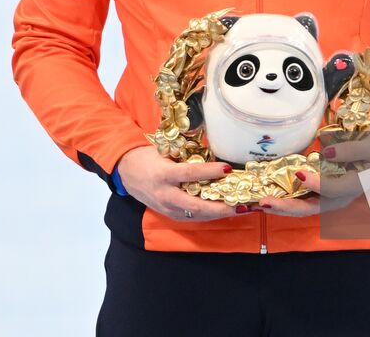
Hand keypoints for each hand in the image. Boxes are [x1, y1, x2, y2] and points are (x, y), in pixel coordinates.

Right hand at [114, 146, 253, 219]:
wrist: (126, 173)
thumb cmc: (147, 158)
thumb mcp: (164, 152)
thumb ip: (185, 157)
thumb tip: (213, 155)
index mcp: (163, 175)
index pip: (190, 174)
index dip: (210, 171)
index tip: (228, 168)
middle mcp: (165, 195)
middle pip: (197, 205)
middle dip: (222, 207)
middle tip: (243, 204)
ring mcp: (167, 208)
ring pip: (198, 215)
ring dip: (220, 213)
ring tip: (241, 209)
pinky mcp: (170, 215)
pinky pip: (193, 217)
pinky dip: (210, 215)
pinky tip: (225, 210)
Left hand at [257, 134, 369, 217]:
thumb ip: (350, 150)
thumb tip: (326, 153)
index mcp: (354, 187)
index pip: (332, 189)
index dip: (315, 183)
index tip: (299, 173)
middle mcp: (338, 199)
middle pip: (311, 208)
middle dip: (286, 207)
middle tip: (264, 203)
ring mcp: (329, 199)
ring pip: (303, 208)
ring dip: (280, 208)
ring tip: (258, 204)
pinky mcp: (321, 195)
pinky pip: (301, 201)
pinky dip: (283, 202)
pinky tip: (266, 198)